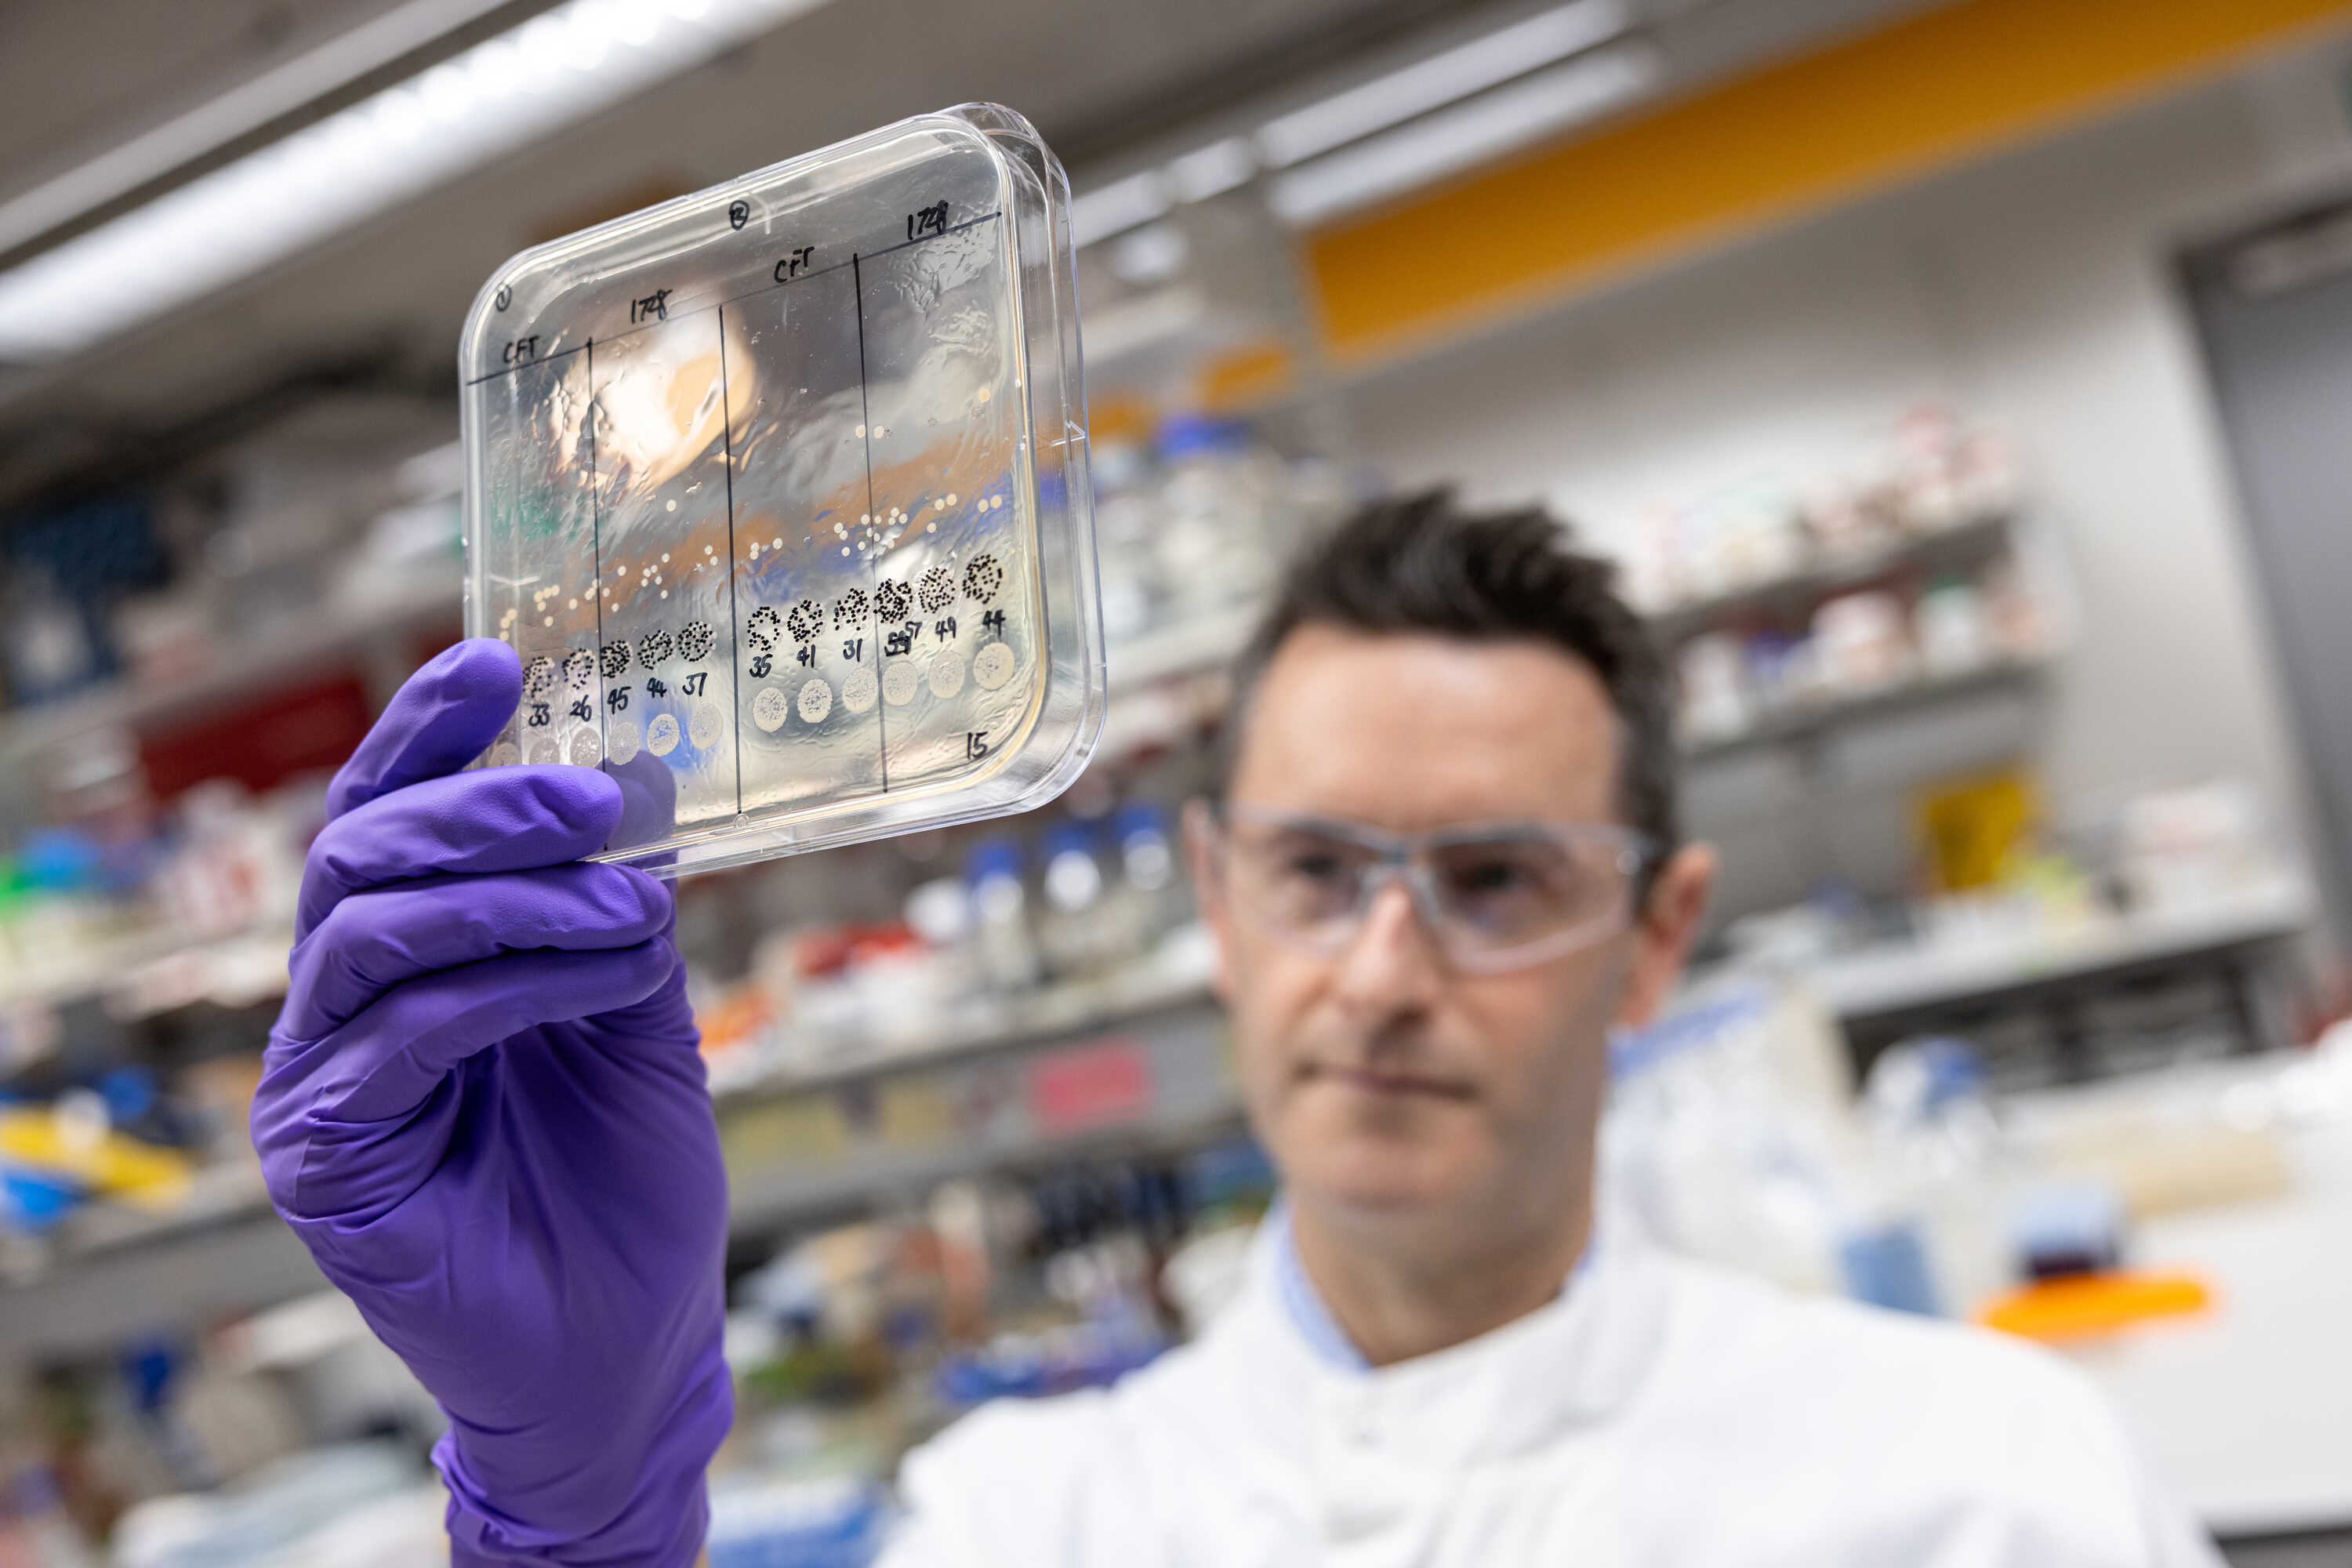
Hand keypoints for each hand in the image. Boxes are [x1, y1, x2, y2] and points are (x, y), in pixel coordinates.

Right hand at [252, 640, 731, 1565]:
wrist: (632, 1341)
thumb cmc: (629, 1182)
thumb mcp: (639, 1017)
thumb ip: (618, 913)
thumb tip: (636, 787)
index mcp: (408, 961)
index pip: (390, 822)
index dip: (427, 733)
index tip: (497, 658)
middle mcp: (343, 1009)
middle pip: (361, 858)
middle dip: (484, 809)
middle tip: (596, 794)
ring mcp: (318, 1082)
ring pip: (371, 934)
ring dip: (512, 897)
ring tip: (633, 903)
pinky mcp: (323, 1159)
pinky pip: (403, 1036)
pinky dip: (512, 988)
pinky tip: (610, 976)